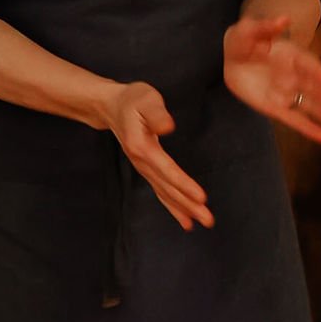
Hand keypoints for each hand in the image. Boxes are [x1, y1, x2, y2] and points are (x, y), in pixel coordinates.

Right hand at [103, 81, 213, 232]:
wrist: (112, 107)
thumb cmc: (132, 100)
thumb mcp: (145, 99)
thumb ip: (157, 113)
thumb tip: (169, 126)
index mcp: (142, 147)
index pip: (167, 170)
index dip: (184, 185)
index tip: (201, 198)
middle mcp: (141, 163)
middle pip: (168, 188)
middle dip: (189, 205)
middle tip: (208, 220)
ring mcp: (143, 168)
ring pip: (165, 194)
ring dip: (183, 210)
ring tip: (201, 223)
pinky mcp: (147, 170)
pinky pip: (161, 192)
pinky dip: (173, 207)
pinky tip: (186, 219)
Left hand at [223, 16, 320, 145]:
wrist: (234, 58)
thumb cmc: (244, 40)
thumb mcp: (249, 30)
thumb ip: (265, 27)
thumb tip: (283, 19)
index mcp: (291, 55)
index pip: (307, 64)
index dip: (316, 72)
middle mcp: (294, 75)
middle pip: (314, 87)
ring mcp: (286, 92)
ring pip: (308, 105)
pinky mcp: (276, 107)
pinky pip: (292, 118)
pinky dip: (307, 128)